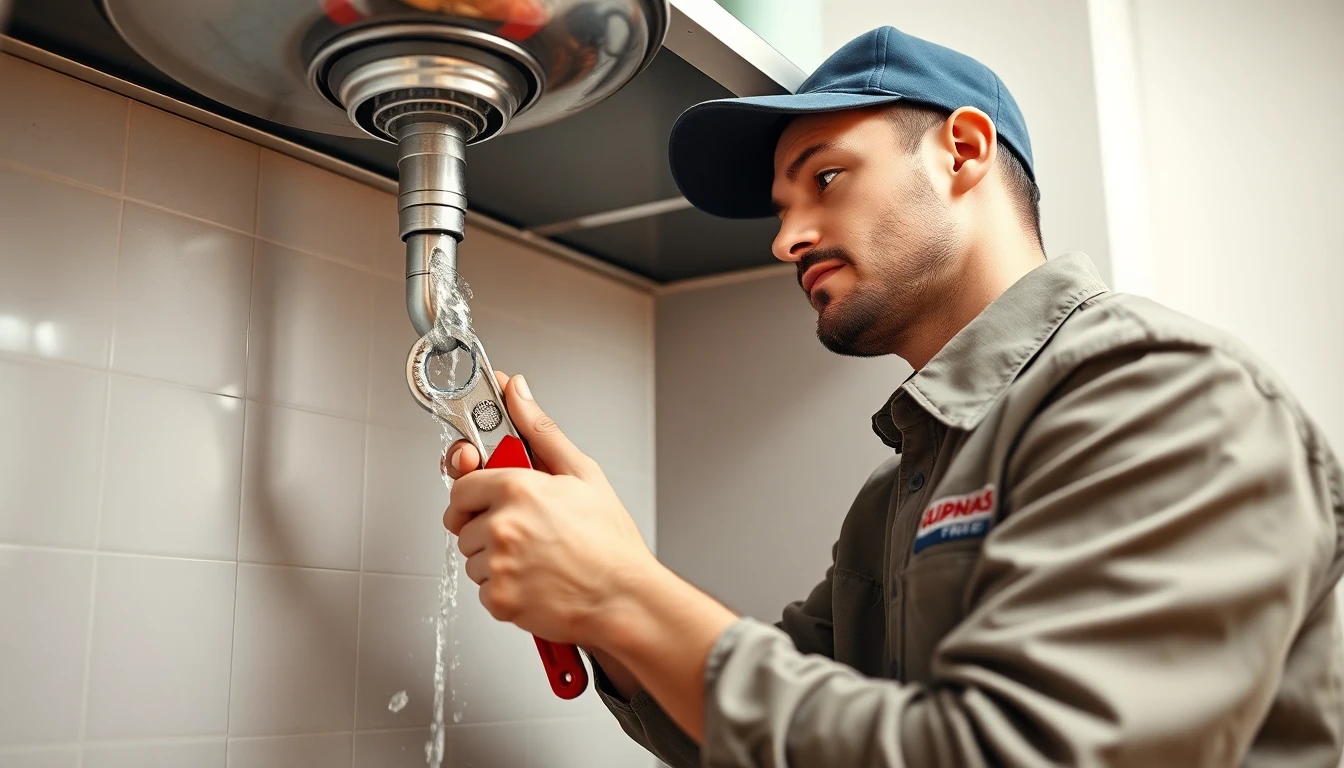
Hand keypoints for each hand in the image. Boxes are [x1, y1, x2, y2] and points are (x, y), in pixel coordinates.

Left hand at [442, 371, 659, 647]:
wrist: (626, 598)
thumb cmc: (610, 541)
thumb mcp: (582, 473)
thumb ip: (540, 430)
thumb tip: (516, 392)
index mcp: (517, 488)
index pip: (461, 485)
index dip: (474, 493)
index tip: (488, 499)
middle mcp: (503, 525)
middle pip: (462, 524)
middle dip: (486, 527)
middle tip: (524, 531)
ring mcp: (499, 565)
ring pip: (472, 559)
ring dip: (495, 560)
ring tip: (537, 558)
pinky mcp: (500, 600)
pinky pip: (482, 591)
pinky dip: (504, 589)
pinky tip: (535, 580)